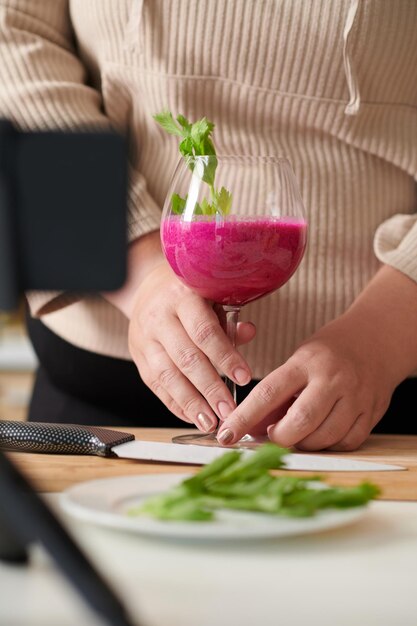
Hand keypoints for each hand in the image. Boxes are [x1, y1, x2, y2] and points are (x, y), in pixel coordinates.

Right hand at [128, 262, 255, 431]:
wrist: (146, 290)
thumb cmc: (188, 296)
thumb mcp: (211, 297)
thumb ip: (229, 319)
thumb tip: (249, 333)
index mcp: (182, 296)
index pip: (204, 331)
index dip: (225, 357)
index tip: (244, 378)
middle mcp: (159, 317)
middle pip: (186, 358)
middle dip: (210, 389)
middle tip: (229, 411)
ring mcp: (144, 338)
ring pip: (167, 376)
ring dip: (191, 403)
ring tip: (210, 422)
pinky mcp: (137, 356)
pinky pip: (156, 385)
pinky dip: (175, 404)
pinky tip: (193, 417)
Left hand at [217, 266, 416, 450]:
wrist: (376, 340)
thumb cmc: (327, 353)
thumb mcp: (296, 362)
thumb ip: (276, 396)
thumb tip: (251, 429)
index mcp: (306, 362)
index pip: (267, 393)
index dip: (243, 418)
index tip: (225, 435)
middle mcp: (332, 379)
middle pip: (300, 421)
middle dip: (279, 438)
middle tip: (271, 435)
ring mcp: (356, 397)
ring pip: (324, 437)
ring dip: (304, 443)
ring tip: (297, 431)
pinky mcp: (372, 412)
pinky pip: (347, 442)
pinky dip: (329, 444)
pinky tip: (322, 432)